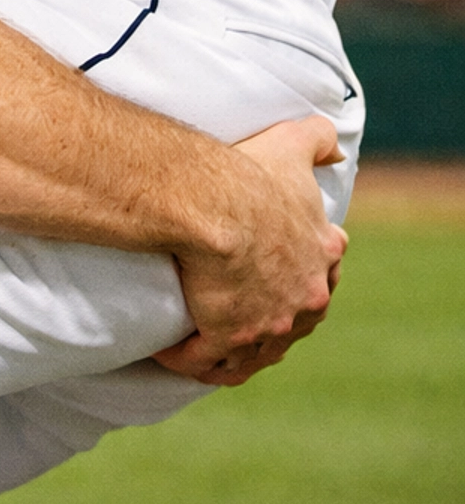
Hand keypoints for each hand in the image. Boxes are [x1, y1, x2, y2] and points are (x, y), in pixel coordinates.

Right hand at [155, 114, 345, 385]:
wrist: (214, 204)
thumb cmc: (251, 174)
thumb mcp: (294, 144)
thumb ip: (319, 139)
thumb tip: (335, 148)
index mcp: (321, 256)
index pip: (321, 278)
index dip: (299, 279)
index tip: (273, 277)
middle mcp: (304, 298)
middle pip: (292, 324)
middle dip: (268, 324)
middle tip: (235, 313)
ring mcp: (270, 325)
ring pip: (253, 354)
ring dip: (229, 352)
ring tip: (201, 345)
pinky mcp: (230, 339)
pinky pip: (207, 364)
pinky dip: (188, 362)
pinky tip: (168, 352)